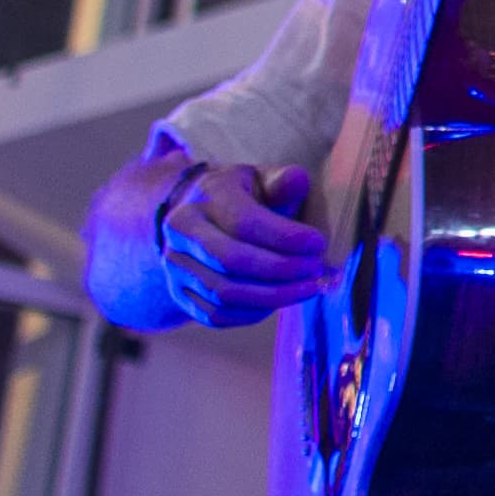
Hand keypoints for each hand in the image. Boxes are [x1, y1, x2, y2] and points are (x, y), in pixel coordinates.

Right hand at [152, 158, 330, 327]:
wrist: (205, 218)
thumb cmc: (247, 198)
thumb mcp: (264, 180)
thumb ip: (282, 181)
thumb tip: (296, 180)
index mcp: (205, 196)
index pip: (244, 222)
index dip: (284, 237)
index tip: (318, 243)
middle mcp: (181, 231)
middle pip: (231, 261)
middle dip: (281, 269)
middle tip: (315, 269)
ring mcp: (175, 266)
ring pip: (224, 294)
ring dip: (273, 296)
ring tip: (307, 287)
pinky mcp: (179, 294)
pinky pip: (216, 315)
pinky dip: (253, 313)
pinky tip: (281, 300)